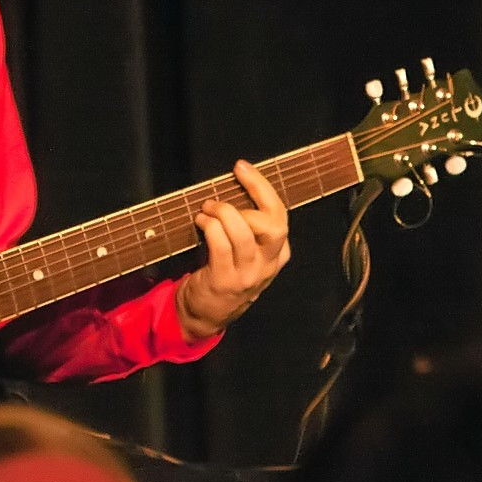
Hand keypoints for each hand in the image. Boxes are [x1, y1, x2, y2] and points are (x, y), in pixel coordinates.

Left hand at [177, 159, 291, 338]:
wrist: (206, 313)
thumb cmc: (223, 272)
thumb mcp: (247, 253)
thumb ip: (248, 226)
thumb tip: (232, 186)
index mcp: (277, 254)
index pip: (280, 215)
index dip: (261, 187)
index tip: (241, 167)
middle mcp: (267, 265)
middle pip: (273, 225)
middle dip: (248, 200)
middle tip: (222, 195)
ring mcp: (247, 275)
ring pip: (244, 233)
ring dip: (223, 213)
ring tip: (207, 208)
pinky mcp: (224, 281)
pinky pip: (221, 245)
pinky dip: (209, 226)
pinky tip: (201, 221)